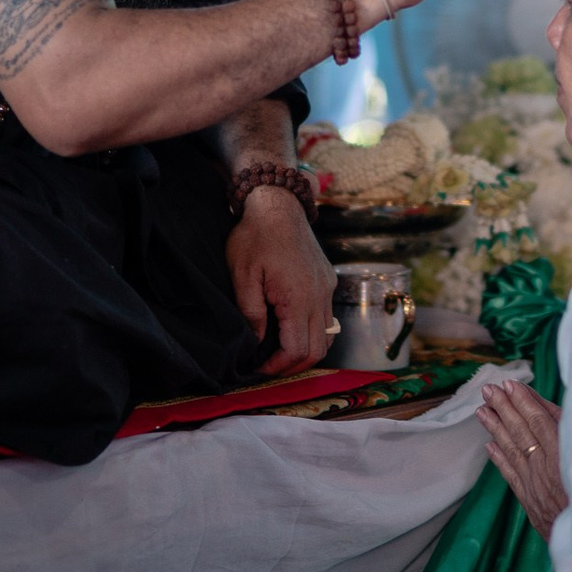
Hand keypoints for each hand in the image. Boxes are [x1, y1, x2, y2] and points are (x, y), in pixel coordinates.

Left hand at [228, 183, 335, 375]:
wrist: (279, 204)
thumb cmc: (256, 237)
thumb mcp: (243, 275)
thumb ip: (251, 313)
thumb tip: (256, 343)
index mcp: (299, 297)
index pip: (297, 350)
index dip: (278, 366)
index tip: (258, 368)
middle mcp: (320, 296)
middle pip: (318, 350)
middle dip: (293, 366)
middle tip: (269, 366)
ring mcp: (327, 288)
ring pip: (327, 336)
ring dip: (306, 350)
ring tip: (280, 352)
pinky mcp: (327, 280)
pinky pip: (327, 317)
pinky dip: (313, 332)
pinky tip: (291, 328)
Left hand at [476, 379, 565, 539]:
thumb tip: (554, 412)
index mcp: (564, 456)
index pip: (539, 421)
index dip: (524, 402)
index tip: (510, 385)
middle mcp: (546, 469)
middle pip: (522, 432)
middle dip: (504, 408)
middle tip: (489, 390)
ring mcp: (536, 486)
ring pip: (512, 451)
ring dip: (496, 429)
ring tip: (482, 411)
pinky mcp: (532, 502)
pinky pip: (512, 477)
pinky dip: (500, 461)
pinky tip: (490, 447)